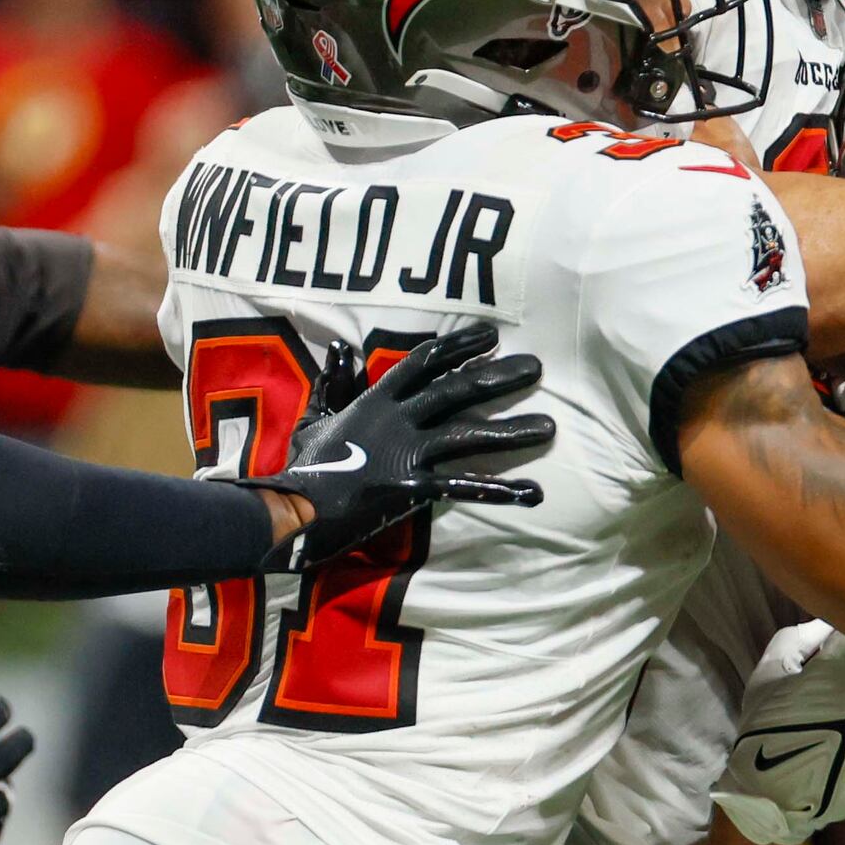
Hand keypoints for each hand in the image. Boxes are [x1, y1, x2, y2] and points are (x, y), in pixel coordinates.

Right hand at [257, 328, 554, 570]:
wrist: (293, 508)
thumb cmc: (305, 467)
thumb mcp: (316, 418)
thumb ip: (333, 384)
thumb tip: (340, 347)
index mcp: (377, 400)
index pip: (425, 362)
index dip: (460, 346)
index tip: (491, 335)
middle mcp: (398, 420)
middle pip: (457, 390)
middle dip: (499, 377)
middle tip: (537, 367)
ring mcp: (407, 453)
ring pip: (469, 434)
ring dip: (512, 431)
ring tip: (550, 427)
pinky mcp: (412, 488)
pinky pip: (464, 487)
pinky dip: (500, 490)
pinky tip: (533, 492)